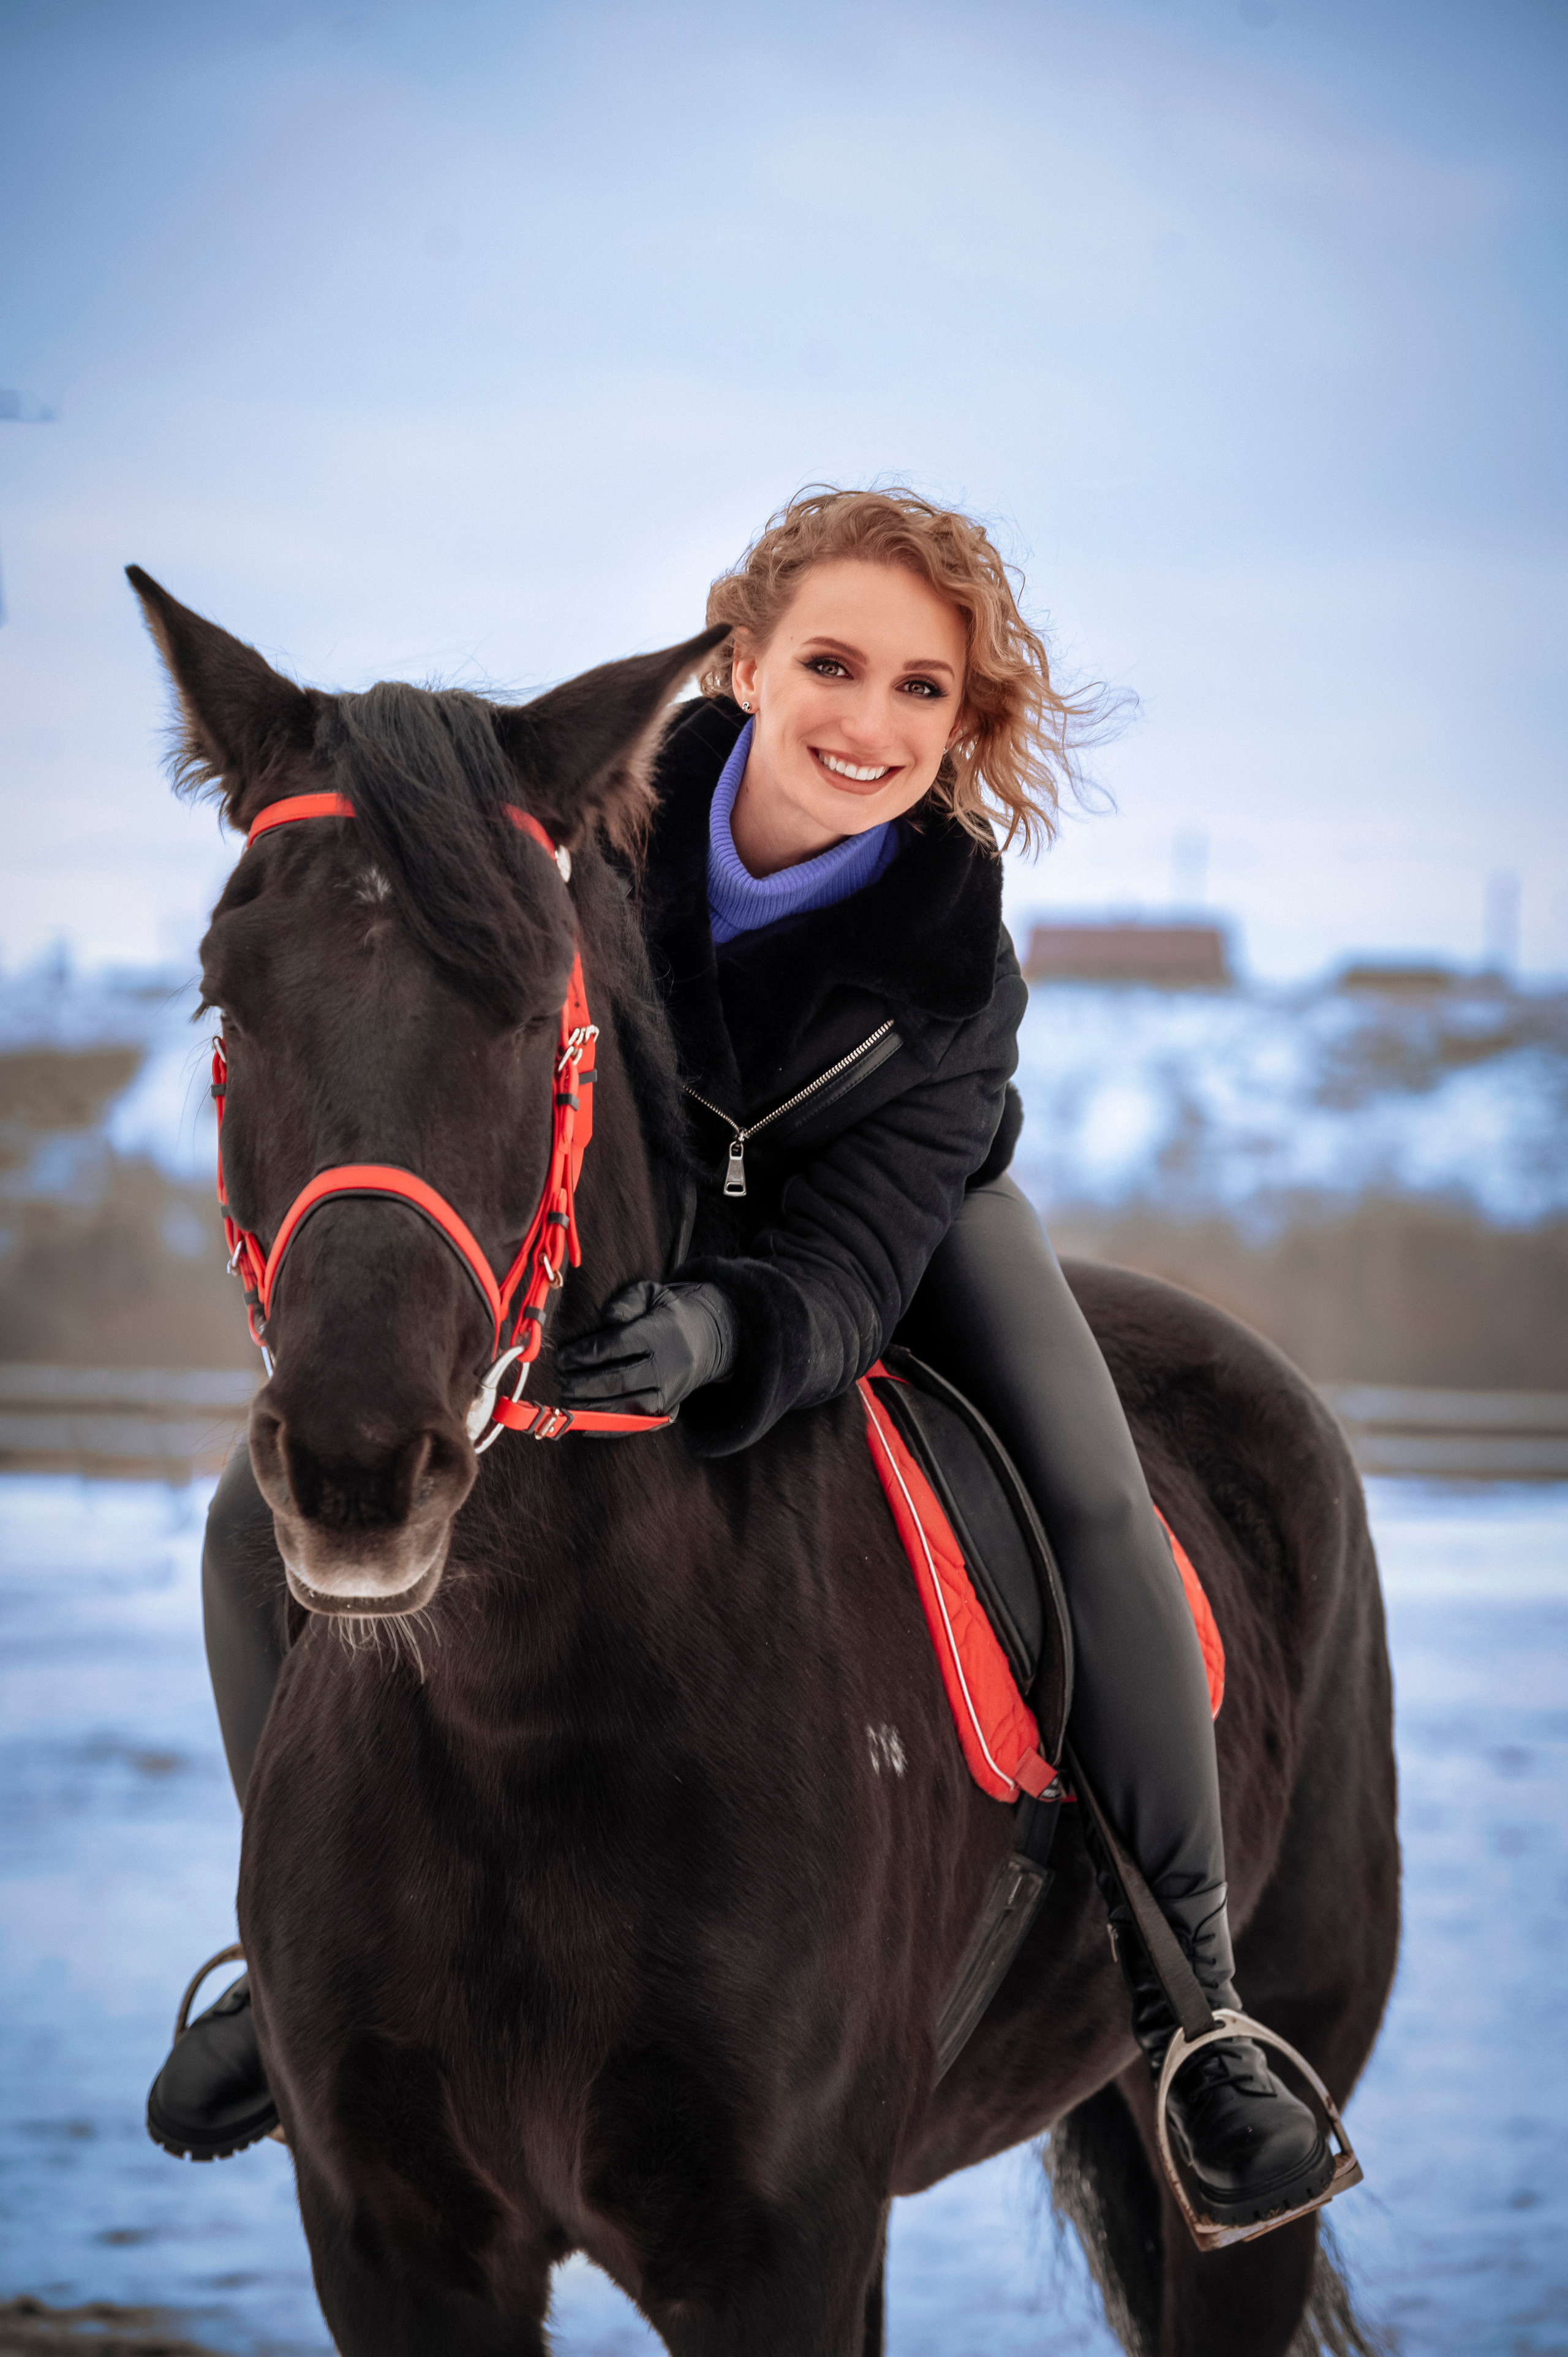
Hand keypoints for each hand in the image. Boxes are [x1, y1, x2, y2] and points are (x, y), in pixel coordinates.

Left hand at [555, 1280, 737, 1418]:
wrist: (706, 1340)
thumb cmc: (667, 1314)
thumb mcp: (652, 1294)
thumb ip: (627, 1301)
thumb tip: (607, 1318)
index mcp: (663, 1333)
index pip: (618, 1346)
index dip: (586, 1354)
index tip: (563, 1357)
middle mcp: (669, 1366)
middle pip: (619, 1380)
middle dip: (583, 1384)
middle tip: (560, 1381)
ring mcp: (670, 1392)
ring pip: (626, 1406)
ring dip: (591, 1407)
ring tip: (567, 1400)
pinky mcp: (667, 1411)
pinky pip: (634, 1424)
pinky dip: (607, 1428)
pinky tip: (584, 1424)